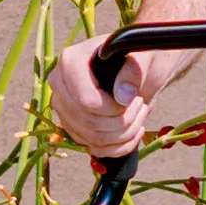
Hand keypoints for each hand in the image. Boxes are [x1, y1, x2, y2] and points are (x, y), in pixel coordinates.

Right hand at [47, 36, 164, 157]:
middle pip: (88, 123)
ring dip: (125, 134)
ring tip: (139, 114)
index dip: (114, 109)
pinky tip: (134, 131)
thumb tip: (123, 96)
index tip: (134, 99)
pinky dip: (120, 146)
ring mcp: (65, 110)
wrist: (140, 69)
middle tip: (140, 106)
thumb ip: (134, 70)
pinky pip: (95, 149)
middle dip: (122, 122)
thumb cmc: (140, 57)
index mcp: (70, 62)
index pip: (86, 101)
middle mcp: (60, 87)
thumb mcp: (144, 55)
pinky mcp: (74, 128)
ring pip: (92, 139)